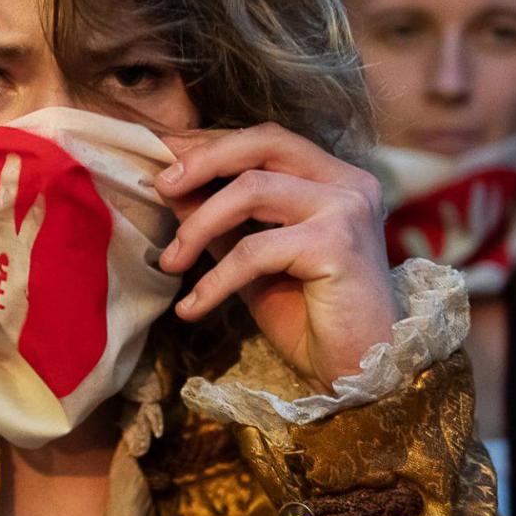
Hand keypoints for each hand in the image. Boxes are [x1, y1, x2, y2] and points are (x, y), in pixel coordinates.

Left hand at [155, 123, 397, 392]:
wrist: (355, 374)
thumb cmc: (308, 317)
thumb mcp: (252, 258)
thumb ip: (223, 220)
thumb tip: (172, 185)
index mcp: (333, 179)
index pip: (267, 141)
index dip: (212, 145)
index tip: (163, 157)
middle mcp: (347, 183)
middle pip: (264, 142)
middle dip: (203, 160)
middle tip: (160, 186)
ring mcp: (346, 209)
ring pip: (251, 189)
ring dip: (198, 225)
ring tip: (170, 262)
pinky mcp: (336, 245)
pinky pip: (254, 249)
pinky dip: (214, 278)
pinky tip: (192, 307)